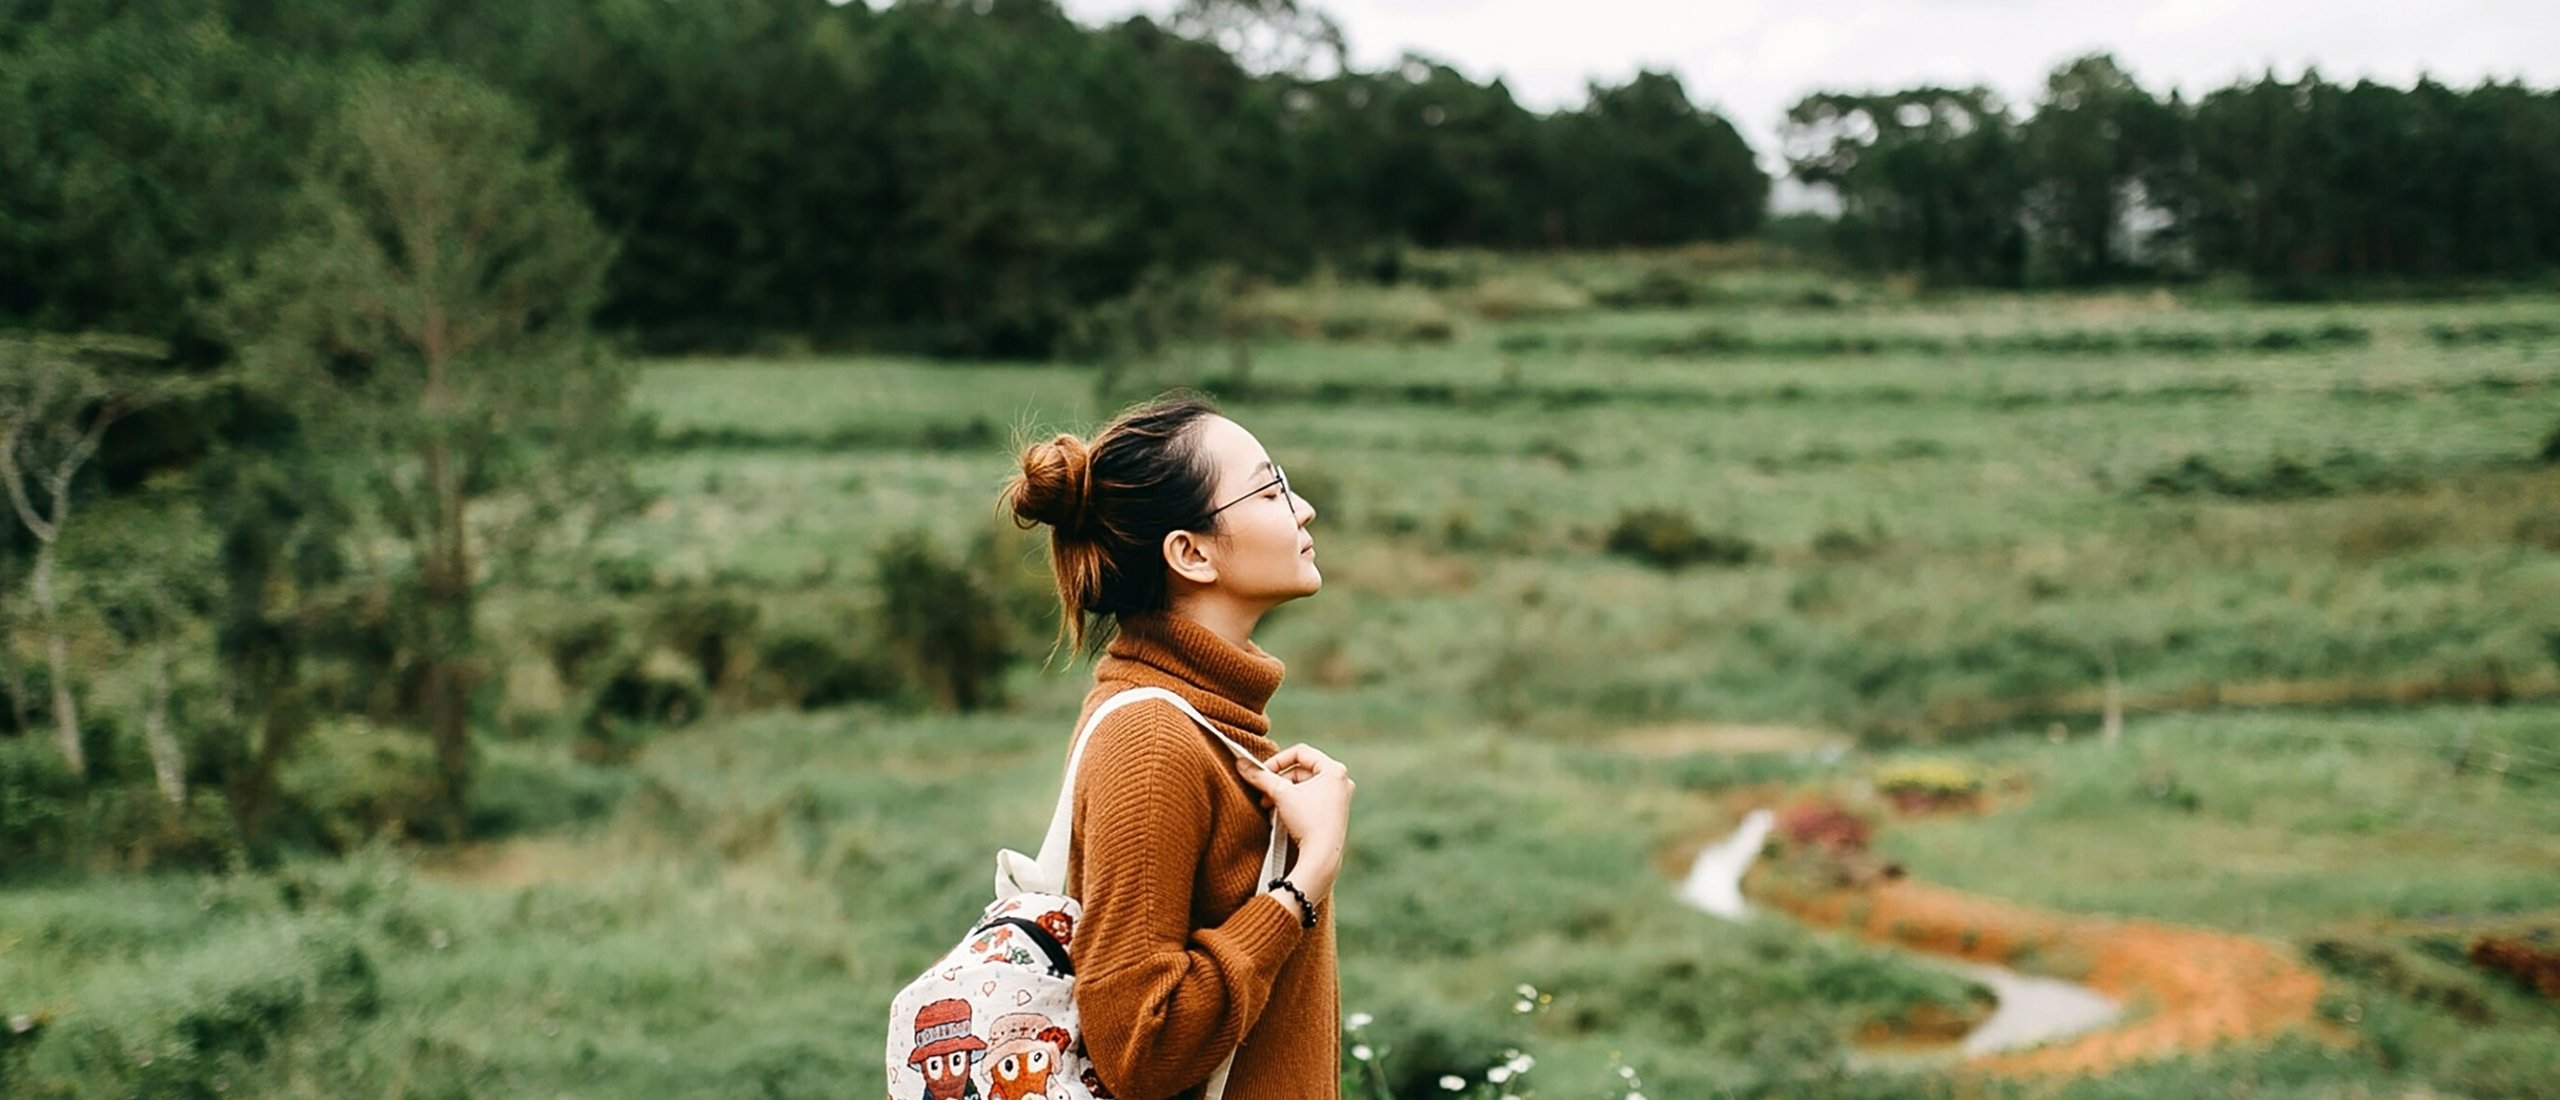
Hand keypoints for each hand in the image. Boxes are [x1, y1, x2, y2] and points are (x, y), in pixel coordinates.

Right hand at [1235, 743, 1353, 900]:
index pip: (1301, 752)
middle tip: (1263, 793)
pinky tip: (1279, 815)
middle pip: (1301, 770)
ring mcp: (1340, 798)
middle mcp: (1341, 781)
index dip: (1278, 760)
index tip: (1263, 773)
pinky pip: (1309, 799)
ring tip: (1268, 806)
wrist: (1322, 857)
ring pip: (1303, 786)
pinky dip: (1293, 803)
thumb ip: (1260, 776)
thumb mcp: (1280, 794)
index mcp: (1334, 770)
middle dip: (1278, 781)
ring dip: (1282, 794)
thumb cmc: (1307, 822)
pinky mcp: (1334, 813)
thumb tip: (1240, 763)